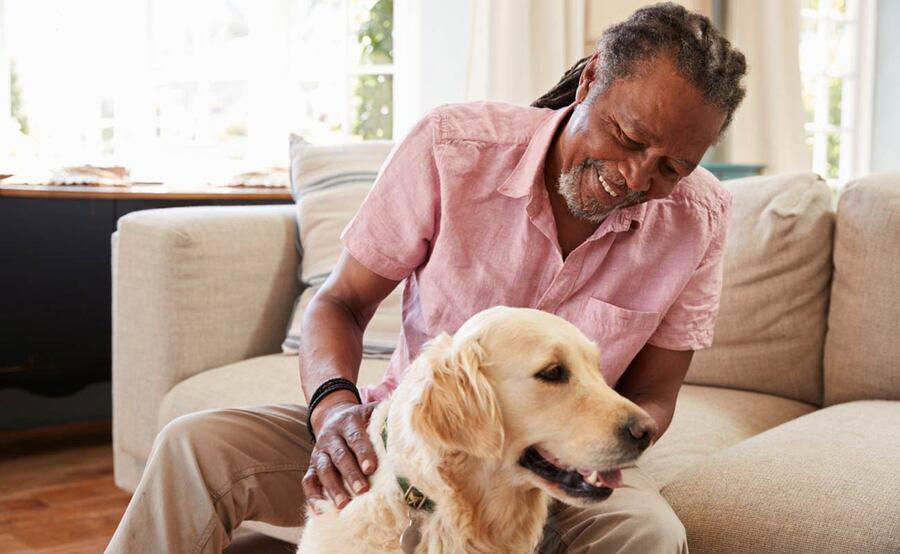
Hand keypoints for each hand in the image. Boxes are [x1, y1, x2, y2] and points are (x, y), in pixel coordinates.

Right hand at [302, 396, 378, 512]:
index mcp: (348, 423)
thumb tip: (405, 413)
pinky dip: (312, 495)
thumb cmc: (360, 419)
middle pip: (339, 456)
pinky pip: (308, 480)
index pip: (355, 438)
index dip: (363, 453)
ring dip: (332, 487)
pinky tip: (319, 509)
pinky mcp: (311, 465)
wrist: (332, 415)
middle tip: (362, 490)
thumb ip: (383, 413)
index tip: (371, 468)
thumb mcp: (370, 410)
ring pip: (323, 469)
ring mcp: (319, 452)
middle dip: (350, 474)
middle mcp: (331, 437)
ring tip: (343, 505)